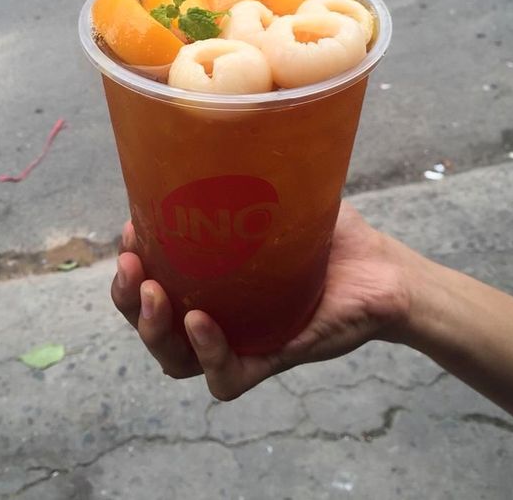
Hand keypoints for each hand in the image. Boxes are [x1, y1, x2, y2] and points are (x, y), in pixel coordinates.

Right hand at [111, 201, 412, 399]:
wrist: (383, 271)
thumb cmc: (331, 236)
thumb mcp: (282, 198)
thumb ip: (247, 176)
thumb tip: (214, 135)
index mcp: (210, 280)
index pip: (152, 283)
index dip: (129, 266)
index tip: (128, 232)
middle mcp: (218, 313)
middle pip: (152, 325)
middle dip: (128, 302)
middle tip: (132, 269)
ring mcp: (243, 340)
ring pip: (176, 359)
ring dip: (154, 330)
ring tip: (155, 294)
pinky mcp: (272, 360)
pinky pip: (227, 378)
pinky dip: (208, 355)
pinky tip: (201, 322)